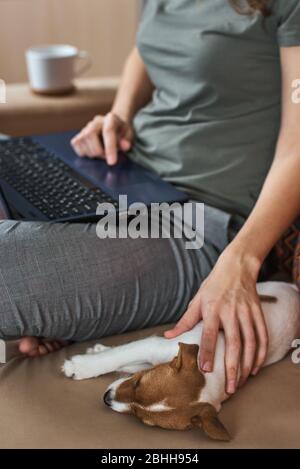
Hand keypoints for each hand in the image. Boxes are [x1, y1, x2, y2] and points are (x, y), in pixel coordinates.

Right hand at [71, 112, 133, 164]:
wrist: (115, 127)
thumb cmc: (122, 133)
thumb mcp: (130, 136)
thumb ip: (127, 141)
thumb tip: (125, 146)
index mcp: (111, 119)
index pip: (108, 131)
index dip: (109, 148)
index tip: (111, 162)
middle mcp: (96, 121)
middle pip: (90, 134)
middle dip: (98, 151)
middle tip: (107, 157)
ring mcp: (86, 127)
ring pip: (82, 140)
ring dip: (92, 153)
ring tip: (102, 154)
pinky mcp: (79, 134)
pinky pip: (76, 144)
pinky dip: (83, 152)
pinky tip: (92, 152)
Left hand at [165, 247, 267, 394]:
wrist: (237, 266)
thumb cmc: (213, 285)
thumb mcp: (196, 300)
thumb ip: (185, 321)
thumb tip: (168, 336)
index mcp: (212, 309)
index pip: (209, 335)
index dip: (208, 353)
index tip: (206, 370)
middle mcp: (231, 311)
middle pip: (234, 343)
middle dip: (232, 368)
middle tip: (230, 388)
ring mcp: (246, 312)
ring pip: (251, 343)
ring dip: (247, 365)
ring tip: (241, 382)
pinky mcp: (257, 312)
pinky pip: (262, 335)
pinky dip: (261, 353)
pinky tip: (255, 367)